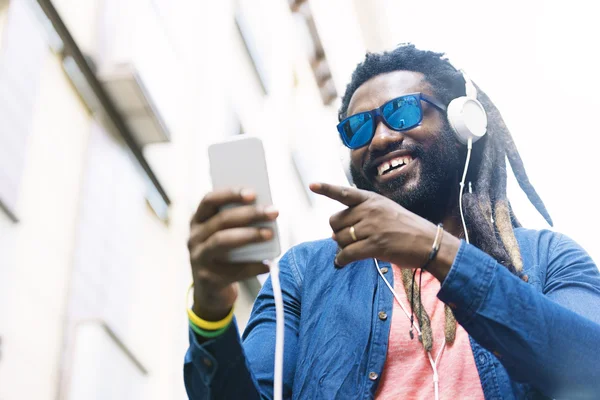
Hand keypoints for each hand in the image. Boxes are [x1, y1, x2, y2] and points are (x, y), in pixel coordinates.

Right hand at [188, 188, 278, 319]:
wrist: (211, 291)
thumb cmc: (225, 255)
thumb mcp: (225, 235)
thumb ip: (238, 222)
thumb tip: (265, 209)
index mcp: (198, 221)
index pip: (210, 200)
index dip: (230, 194)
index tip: (253, 193)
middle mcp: (194, 237)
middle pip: (221, 220)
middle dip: (249, 214)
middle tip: (273, 212)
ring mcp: (198, 258)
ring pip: (222, 241)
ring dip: (249, 236)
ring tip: (270, 234)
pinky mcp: (208, 279)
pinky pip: (233, 271)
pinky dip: (253, 267)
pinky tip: (268, 264)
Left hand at [310, 183, 459, 279]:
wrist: (429, 243)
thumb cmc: (407, 229)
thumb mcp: (386, 210)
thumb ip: (363, 214)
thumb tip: (335, 233)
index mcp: (372, 199)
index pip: (344, 193)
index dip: (327, 189)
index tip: (312, 185)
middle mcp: (370, 210)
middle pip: (336, 221)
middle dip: (339, 232)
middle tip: (351, 239)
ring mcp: (372, 227)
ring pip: (340, 239)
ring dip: (343, 247)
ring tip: (355, 249)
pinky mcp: (375, 245)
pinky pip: (347, 254)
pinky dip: (341, 260)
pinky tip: (342, 262)